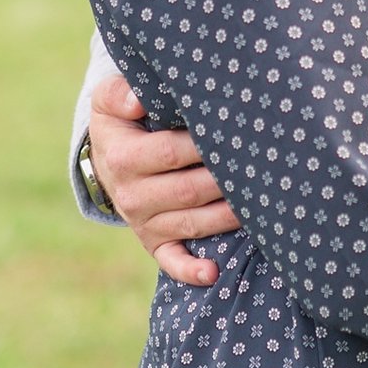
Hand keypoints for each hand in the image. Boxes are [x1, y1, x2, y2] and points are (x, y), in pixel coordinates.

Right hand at [88, 74, 239, 287]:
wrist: (106, 159)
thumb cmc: (121, 121)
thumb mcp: (108, 100)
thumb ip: (120, 94)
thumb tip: (137, 102)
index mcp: (123, 159)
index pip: (169, 153)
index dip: (203, 146)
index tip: (236, 133)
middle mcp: (132, 196)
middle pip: (188, 190)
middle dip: (226, 180)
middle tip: (261, 166)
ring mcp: (143, 223)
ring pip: (191, 223)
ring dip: (226, 217)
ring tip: (260, 204)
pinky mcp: (153, 243)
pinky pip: (170, 261)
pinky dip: (190, 271)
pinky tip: (214, 273)